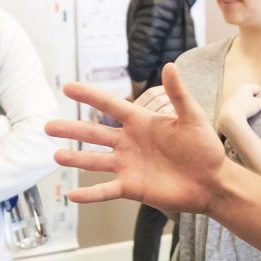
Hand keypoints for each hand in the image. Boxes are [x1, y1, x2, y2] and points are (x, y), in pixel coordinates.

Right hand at [48, 63, 228, 213]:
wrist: (212, 181)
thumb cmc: (204, 148)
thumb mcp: (192, 117)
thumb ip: (178, 94)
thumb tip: (169, 65)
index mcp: (140, 122)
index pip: (109, 105)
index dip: (89, 95)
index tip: (68, 87)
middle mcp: (128, 142)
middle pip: (94, 133)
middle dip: (71, 129)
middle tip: (48, 126)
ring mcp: (127, 165)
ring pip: (94, 161)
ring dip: (75, 158)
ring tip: (56, 154)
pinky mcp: (131, 186)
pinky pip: (105, 190)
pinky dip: (89, 193)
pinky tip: (72, 195)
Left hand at [218, 83, 260, 138]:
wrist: (229, 119)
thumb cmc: (246, 109)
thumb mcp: (260, 104)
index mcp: (245, 87)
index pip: (258, 89)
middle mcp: (237, 90)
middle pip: (250, 95)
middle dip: (255, 101)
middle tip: (257, 110)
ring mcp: (231, 98)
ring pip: (243, 101)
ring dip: (247, 106)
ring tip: (250, 115)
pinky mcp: (226, 106)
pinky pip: (237, 107)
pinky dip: (240, 110)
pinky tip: (242, 117)